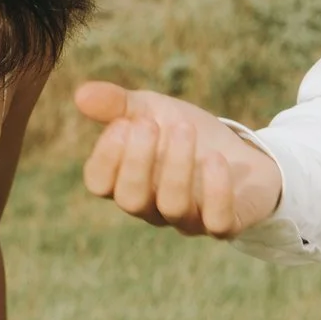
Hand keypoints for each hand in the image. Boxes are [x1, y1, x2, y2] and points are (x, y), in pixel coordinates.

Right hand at [73, 82, 282, 236]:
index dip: (106, 156)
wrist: (240, 150)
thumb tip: (80, 94)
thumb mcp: (150, 109)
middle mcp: (151, 205)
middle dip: (138, 162)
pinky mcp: (223, 224)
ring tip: (184, 129)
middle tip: (149, 125)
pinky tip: (215, 159)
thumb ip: (117, 104)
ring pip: (173, 207)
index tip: (123, 123)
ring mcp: (187, 218)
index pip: (99, 183)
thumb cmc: (184, 132)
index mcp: (126, 179)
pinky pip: (216, 222)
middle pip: (131, 200)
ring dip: (176, 167)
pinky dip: (215, 191)